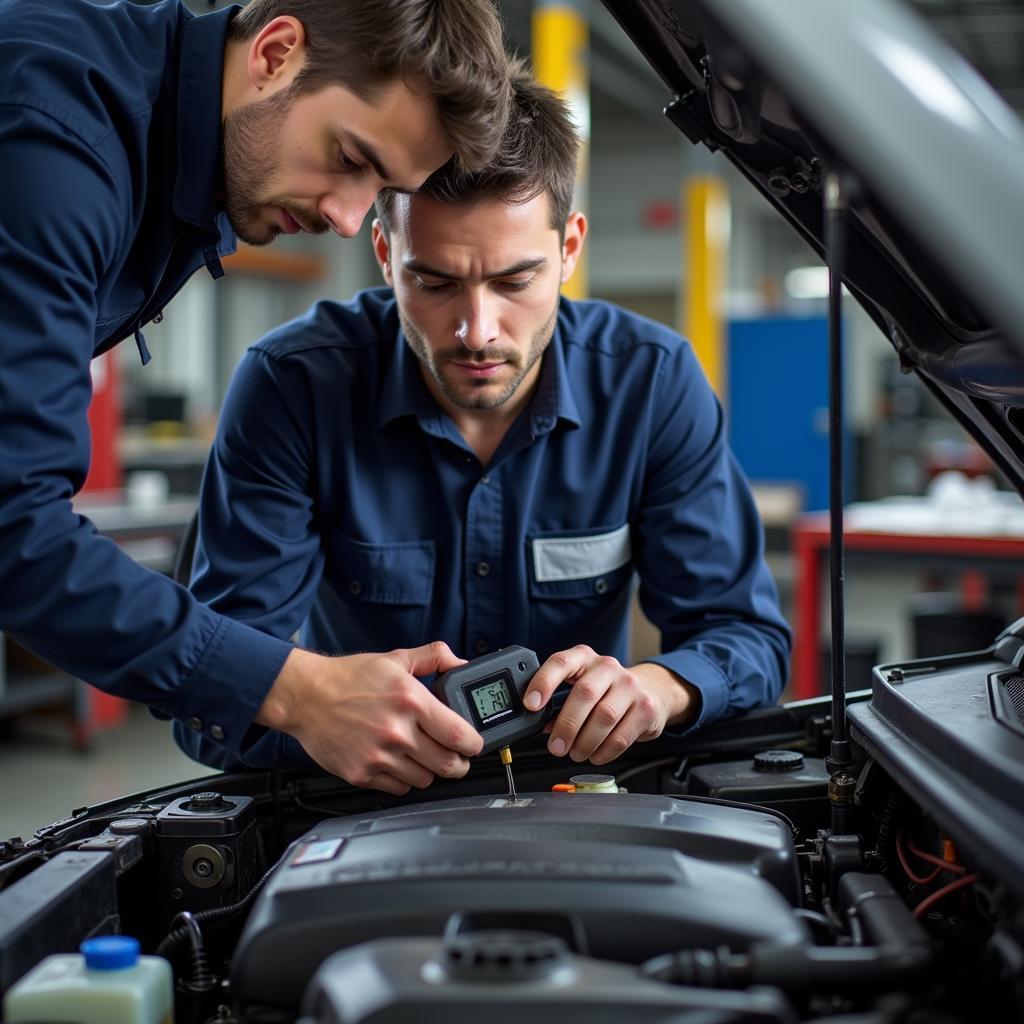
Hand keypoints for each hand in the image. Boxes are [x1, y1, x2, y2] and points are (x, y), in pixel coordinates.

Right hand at [256, 642, 483, 794]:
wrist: (305, 696)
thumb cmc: (348, 678)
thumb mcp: (395, 659)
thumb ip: (433, 657)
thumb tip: (460, 663)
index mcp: (411, 701)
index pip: (459, 735)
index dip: (474, 744)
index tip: (474, 744)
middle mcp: (397, 731)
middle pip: (447, 765)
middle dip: (459, 764)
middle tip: (457, 758)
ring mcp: (378, 756)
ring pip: (424, 780)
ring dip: (429, 771)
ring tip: (422, 756)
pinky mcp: (361, 774)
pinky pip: (398, 788)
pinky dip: (404, 779)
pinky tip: (398, 762)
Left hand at [523, 646, 697, 764]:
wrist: (652, 689)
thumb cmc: (607, 689)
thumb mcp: (582, 684)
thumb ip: (560, 702)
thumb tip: (541, 725)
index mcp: (585, 657)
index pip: (561, 662)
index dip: (543, 682)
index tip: (531, 704)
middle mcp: (608, 667)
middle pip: (585, 694)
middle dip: (566, 725)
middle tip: (556, 746)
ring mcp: (630, 686)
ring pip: (604, 717)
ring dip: (585, 742)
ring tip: (576, 753)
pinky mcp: (646, 708)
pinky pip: (621, 736)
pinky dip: (604, 751)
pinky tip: (596, 755)